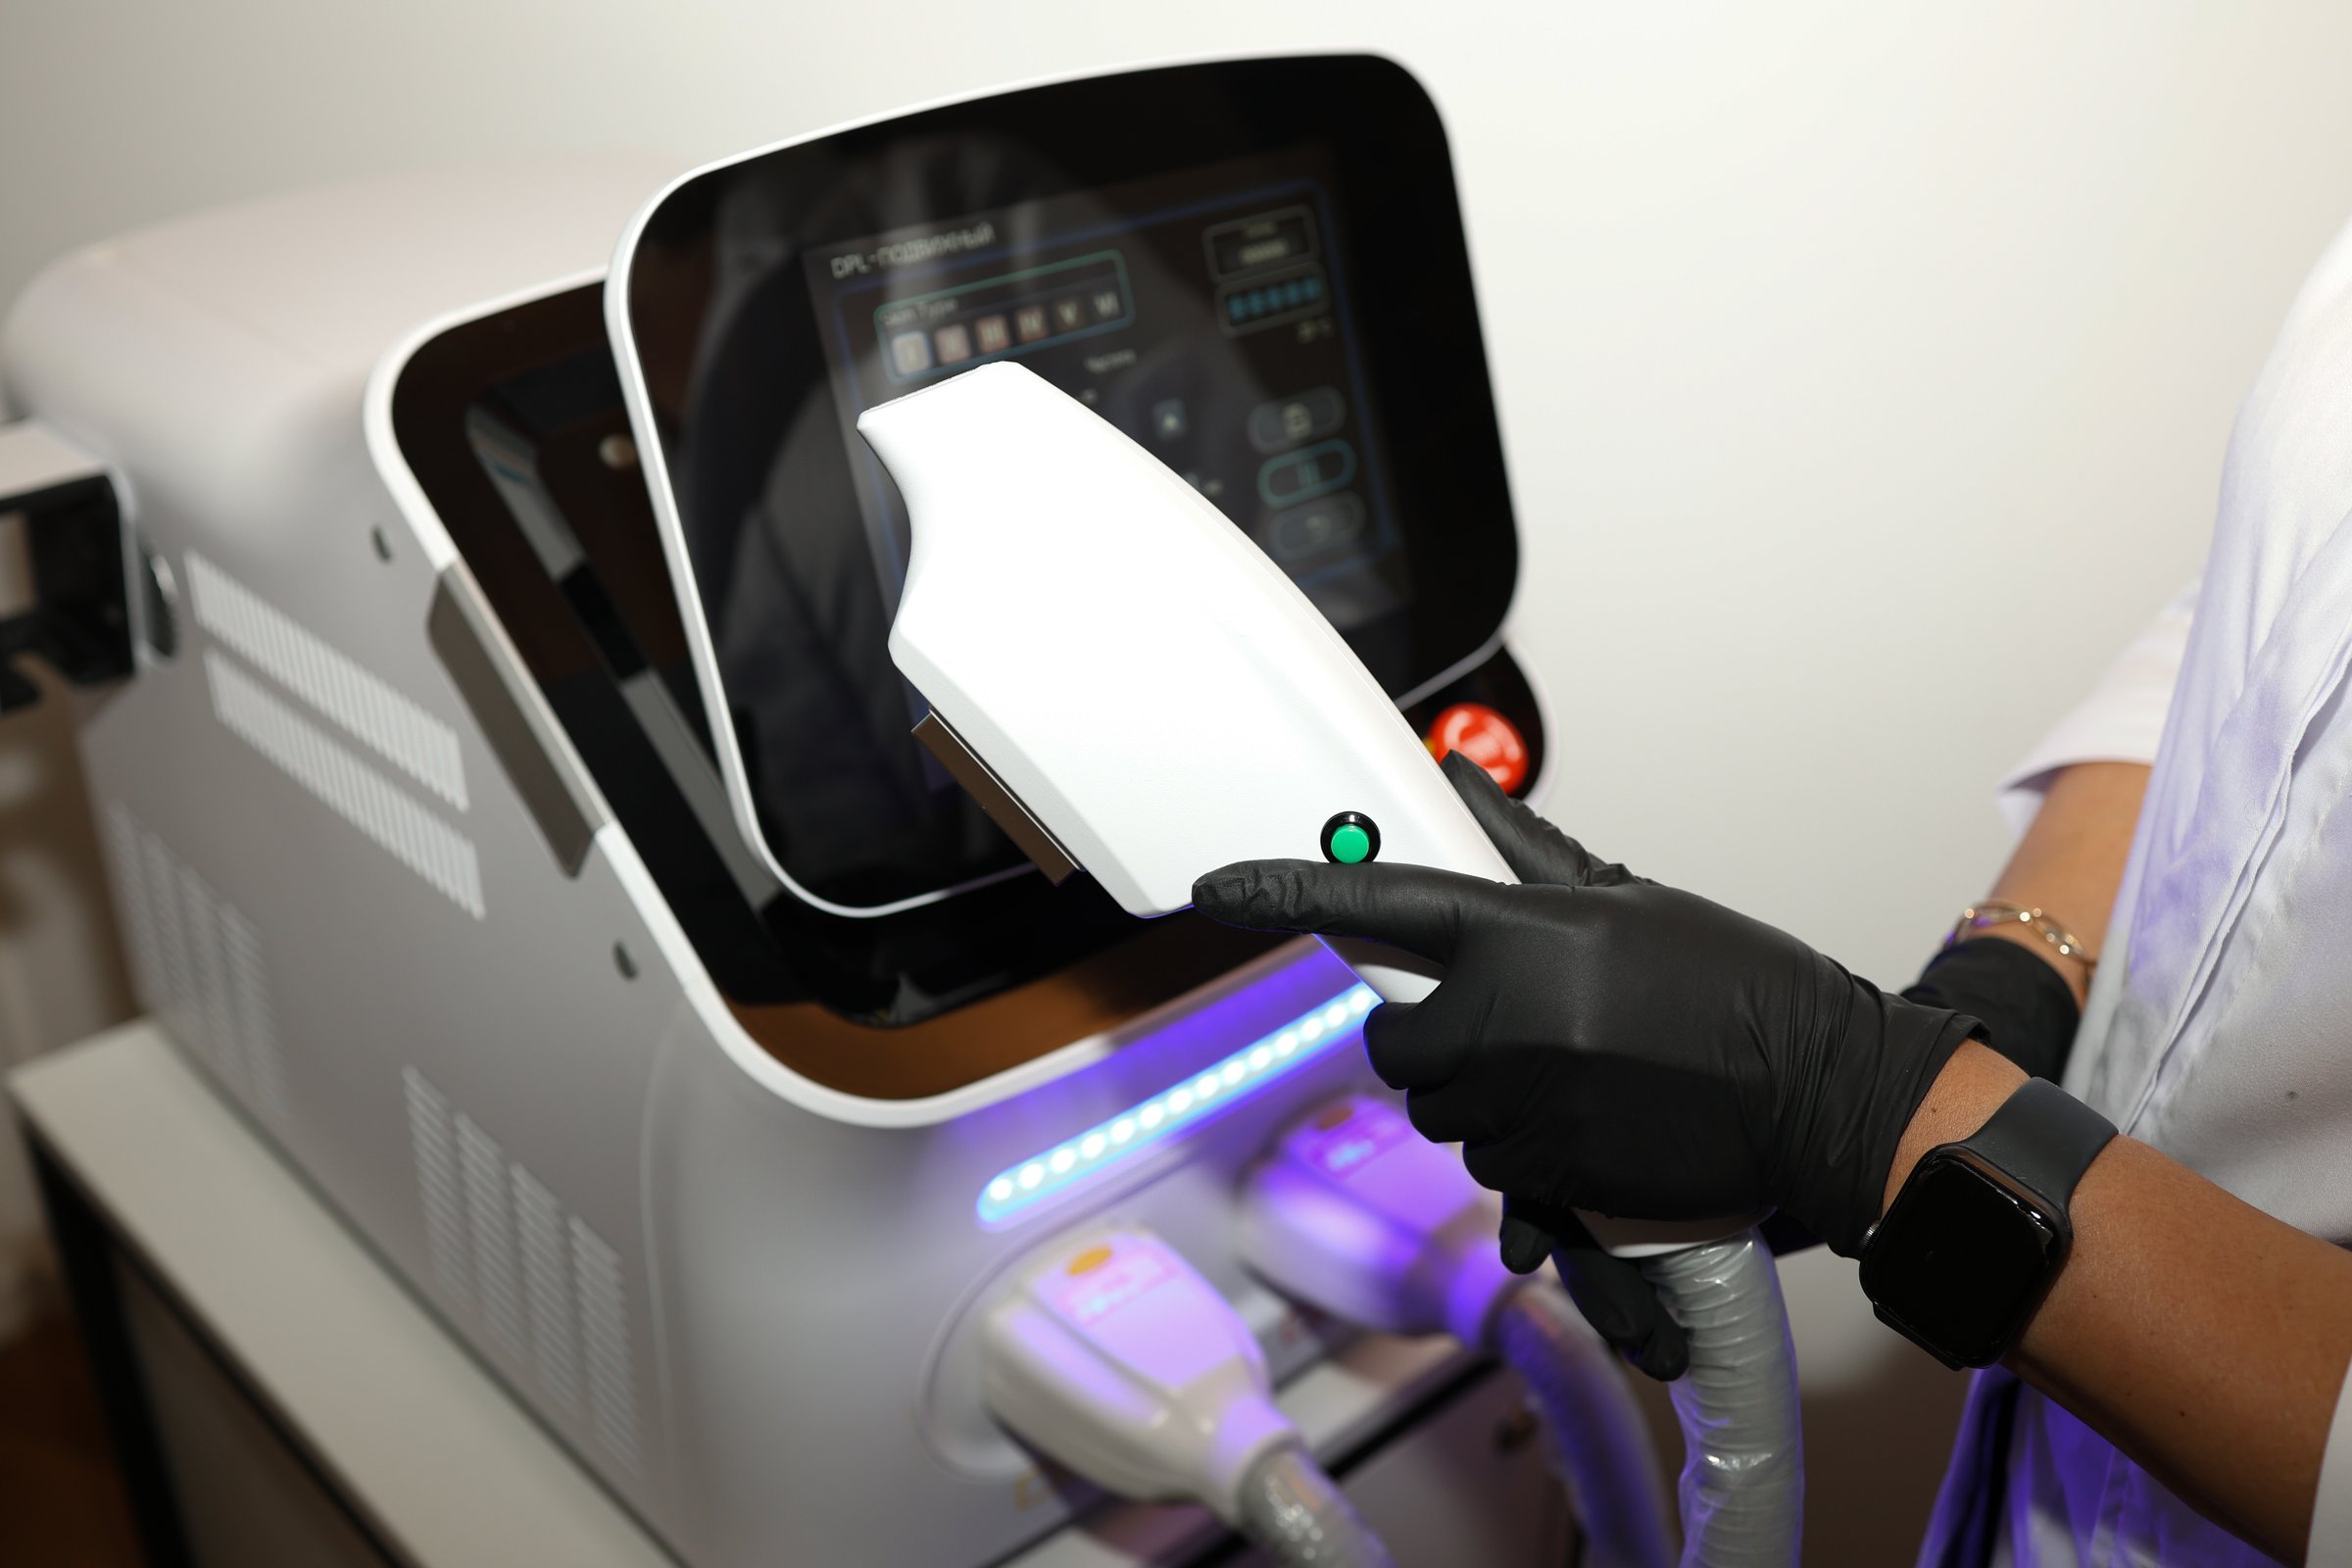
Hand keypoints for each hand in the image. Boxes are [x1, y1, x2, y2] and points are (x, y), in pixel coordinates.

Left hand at [1193, 754, 1976, 1373]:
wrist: (1818, 1092)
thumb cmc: (1736, 987)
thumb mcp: (1630, 900)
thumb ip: (1528, 852)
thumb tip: (1461, 786)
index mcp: (1524, 935)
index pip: (1376, 901)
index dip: (1286, 891)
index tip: (1218, 889)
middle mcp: (1507, 1021)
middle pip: (1394, 1036)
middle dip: (1423, 1028)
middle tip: (1492, 1017)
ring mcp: (1521, 1104)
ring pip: (1437, 1107)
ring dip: (1473, 1091)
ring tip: (1561, 1067)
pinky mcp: (1546, 1173)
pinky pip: (1485, 1163)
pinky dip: (1513, 1144)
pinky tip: (1577, 1117)